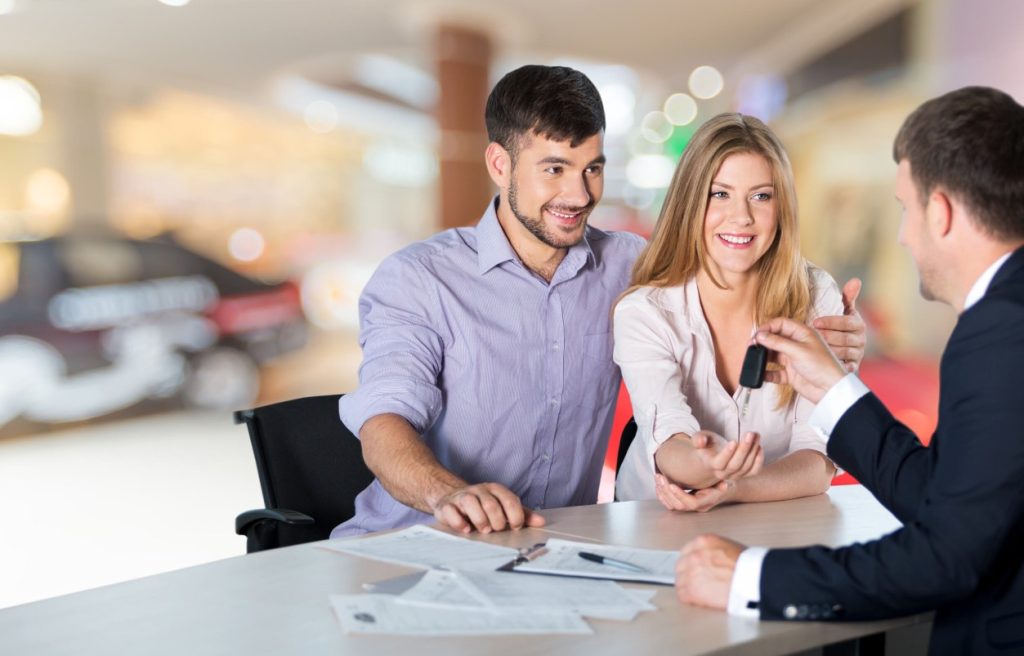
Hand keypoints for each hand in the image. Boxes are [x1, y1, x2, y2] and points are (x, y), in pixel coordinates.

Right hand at [431, 483, 545, 533]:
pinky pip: (451, 511)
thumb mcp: (503, 507)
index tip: (514, 527)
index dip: (515, 516)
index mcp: (495, 490)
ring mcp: (462, 497)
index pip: (509, 500)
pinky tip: (466, 529)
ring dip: (479, 520)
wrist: (453, 497)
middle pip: (491, 504)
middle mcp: (479, 491)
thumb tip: (540, 522)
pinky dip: (459, 522)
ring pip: (470, 503)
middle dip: (496, 520)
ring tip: (483, 530)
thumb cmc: (482, 505)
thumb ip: (521, 513)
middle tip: (496, 530)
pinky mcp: (447, 505)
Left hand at [655, 475, 736, 512]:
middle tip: (660, 476)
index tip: (671, 485)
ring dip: (662, 491)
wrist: (725, 489)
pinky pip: (670, 503)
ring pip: (672, 505)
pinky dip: (662, 494)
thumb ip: (724, 483)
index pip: (692, 503)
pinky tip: (658, 483)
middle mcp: (698, 506)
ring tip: (658, 477)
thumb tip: (725, 485)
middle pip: (679, 505)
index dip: (681, 495)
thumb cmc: (725, 483)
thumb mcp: (726, 481)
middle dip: (667, 491)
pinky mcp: (684, 502)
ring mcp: (690, 505)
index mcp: (707, 501)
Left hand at [675, 534, 745, 609]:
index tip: (693, 568)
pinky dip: (689, 599)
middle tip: (696, 581)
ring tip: (699, 592)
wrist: (754, 580)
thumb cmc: (749, 565)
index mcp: (703, 542)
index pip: (686, 551)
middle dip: (687, 574)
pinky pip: (682, 595)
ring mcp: (691, 573)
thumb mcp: (729, 546)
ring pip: (680, 581)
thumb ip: (713, 551)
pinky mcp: (692, 590)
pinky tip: (697, 600)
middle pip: (680, 566)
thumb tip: (709, 560)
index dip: (690, 562)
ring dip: (687, 587)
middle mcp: (694, 555)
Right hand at [690, 431, 763, 482]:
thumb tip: (701, 442)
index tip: (733, 441)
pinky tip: (759, 447)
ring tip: (756, 435)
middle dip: (744, 449)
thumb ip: (698, 439)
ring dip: (753, 450)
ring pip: (746, 467)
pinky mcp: (744, 474)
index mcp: (710, 464)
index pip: (719, 463)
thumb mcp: (700, 438)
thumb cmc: (707, 445)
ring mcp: (734, 476)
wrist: (713, 456)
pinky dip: (759, 460)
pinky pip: (754, 471)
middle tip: (750, 433)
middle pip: (735, 465)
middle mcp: (722, 473)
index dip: (727, 454)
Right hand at [756, 318, 846, 403]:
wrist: (831, 390)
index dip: (768, 327)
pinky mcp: (792, 374)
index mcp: (803, 334)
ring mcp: (794, 359)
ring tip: (754, 359)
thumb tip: (760, 335)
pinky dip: (768, 373)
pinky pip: (775, 372)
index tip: (757, 334)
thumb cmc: (822, 366)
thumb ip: (777, 342)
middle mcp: (798, 345)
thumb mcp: (798, 350)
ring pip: (774, 355)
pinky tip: (762, 374)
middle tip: (752, 346)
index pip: (781, 324)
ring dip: (763, 357)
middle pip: (775, 338)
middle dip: (763, 341)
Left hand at [812, 278, 865, 372]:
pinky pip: (849, 367)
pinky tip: (832, 366)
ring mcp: (858, 353)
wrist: (845, 352)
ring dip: (830, 352)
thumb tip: (856, 280)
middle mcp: (861, 339)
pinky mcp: (854, 366)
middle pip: (844, 338)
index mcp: (858, 324)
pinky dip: (842, 367)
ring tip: (813, 351)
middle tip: (811, 337)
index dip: (830, 322)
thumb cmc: (841, 328)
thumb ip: (848, 297)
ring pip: (844, 352)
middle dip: (827, 337)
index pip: (846, 322)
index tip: (815, 322)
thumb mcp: (845, 312)